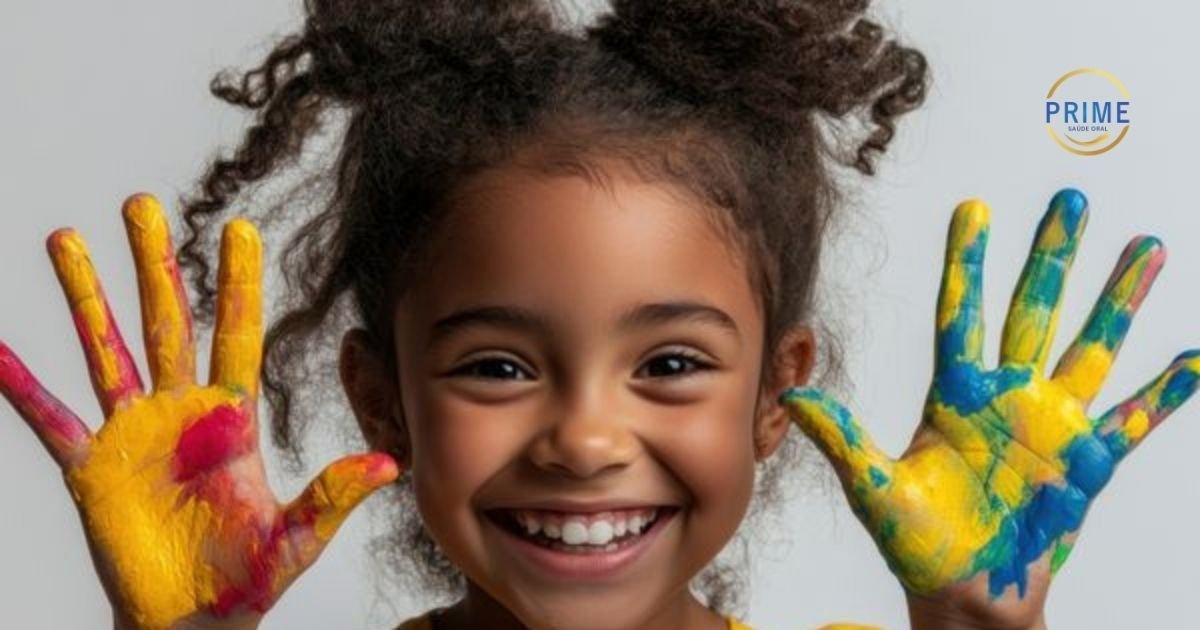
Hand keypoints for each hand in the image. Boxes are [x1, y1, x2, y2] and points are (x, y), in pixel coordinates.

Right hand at [0, 194, 398, 629]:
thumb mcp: (298, 537)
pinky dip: (22, 386)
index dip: (237, 283)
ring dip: (85, 296)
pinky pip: (50, 420)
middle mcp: (182, 413)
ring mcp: (133, 434)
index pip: (237, 336)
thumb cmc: (249, 577)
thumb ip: (334, 495)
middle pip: (167, 321)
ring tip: (63, 238)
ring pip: (106, 349)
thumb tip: (388, 466)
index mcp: (234, 420)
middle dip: (155, 263)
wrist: (194, 618)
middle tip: (141, 203)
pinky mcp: (92, 467)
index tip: (239, 227)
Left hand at [779, 189, 1198, 627]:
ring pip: (1092, 347)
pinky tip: (1192, 357)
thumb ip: (842, 440)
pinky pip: (1134, 419)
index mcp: (955, 396)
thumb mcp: (873, 490)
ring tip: (1145, 246)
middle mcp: (1006, 398)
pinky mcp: (1087, 463)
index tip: (973, 209)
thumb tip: (791, 397)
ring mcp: (1051, 425)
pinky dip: (1166, 393)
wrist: (964, 594)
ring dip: (1119, 300)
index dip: (967, 263)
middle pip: (1033, 311)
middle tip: (1069, 202)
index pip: (962, 314)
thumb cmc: (916, 545)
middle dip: (1052, 257)